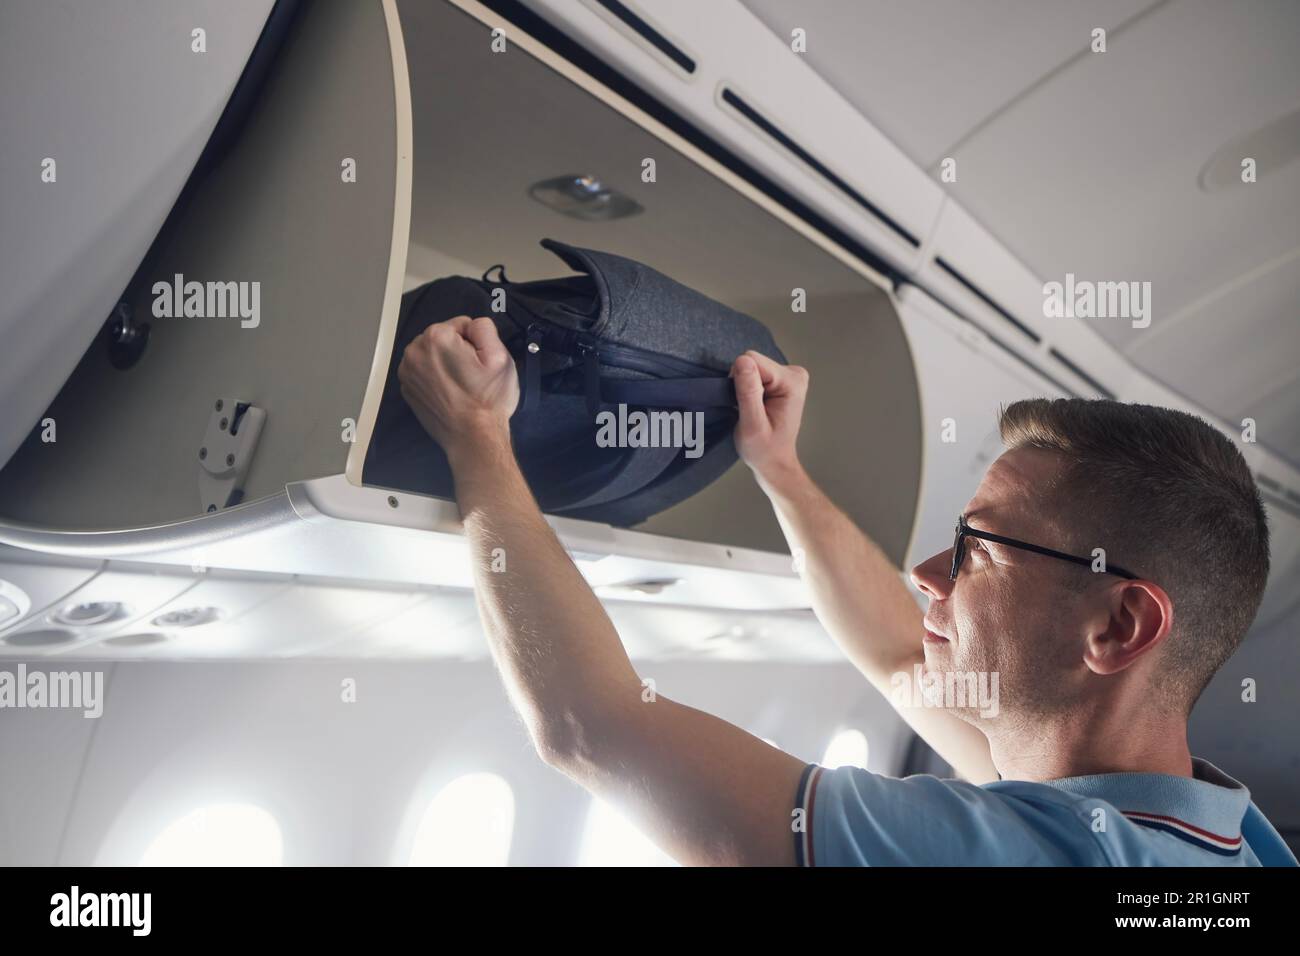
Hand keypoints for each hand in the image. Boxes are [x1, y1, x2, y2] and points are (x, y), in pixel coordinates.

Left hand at [398, 315, 519, 465]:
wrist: (472, 437)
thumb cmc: (488, 399)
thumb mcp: (500, 356)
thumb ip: (484, 328)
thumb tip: (472, 326)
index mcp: (436, 337)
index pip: (462, 324)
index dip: (475, 343)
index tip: (479, 364)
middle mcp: (414, 350)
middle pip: (443, 338)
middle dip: (457, 351)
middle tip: (471, 376)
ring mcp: (407, 371)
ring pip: (432, 354)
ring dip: (445, 363)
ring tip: (460, 385)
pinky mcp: (406, 388)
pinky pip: (423, 371)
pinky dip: (434, 377)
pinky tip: (448, 393)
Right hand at [729, 350, 808, 489]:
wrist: (774, 462)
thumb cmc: (764, 449)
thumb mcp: (752, 424)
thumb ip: (748, 391)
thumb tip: (742, 361)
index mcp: (792, 382)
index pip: (751, 361)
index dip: (740, 382)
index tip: (747, 405)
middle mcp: (795, 374)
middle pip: (752, 362)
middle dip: (744, 385)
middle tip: (750, 410)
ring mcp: (790, 375)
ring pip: (751, 367)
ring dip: (746, 388)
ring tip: (754, 410)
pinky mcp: (781, 379)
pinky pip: (755, 372)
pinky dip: (750, 389)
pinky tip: (757, 405)